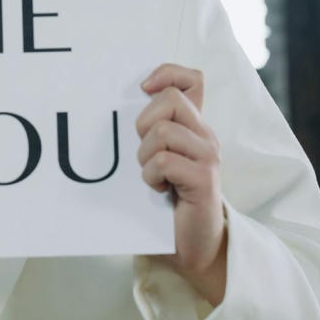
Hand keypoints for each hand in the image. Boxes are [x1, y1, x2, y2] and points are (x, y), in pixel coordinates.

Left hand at [136, 63, 226, 304]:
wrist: (191, 246)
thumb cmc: (166, 200)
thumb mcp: (155, 157)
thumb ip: (147, 132)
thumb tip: (111, 106)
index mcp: (193, 126)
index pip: (192, 79)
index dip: (167, 73)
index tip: (143, 89)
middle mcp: (205, 136)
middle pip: (170, 99)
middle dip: (144, 123)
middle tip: (145, 152)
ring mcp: (207, 156)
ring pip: (162, 130)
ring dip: (144, 156)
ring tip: (152, 176)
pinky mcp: (204, 180)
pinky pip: (163, 161)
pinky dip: (150, 176)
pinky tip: (159, 189)